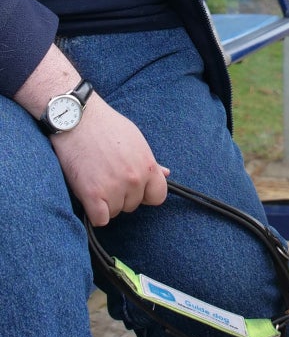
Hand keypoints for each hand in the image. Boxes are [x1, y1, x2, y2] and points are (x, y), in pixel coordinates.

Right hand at [52, 96, 168, 225]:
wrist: (74, 117)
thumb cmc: (104, 125)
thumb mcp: (135, 139)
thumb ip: (149, 161)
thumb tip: (166, 174)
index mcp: (147, 166)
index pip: (158, 196)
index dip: (144, 194)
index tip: (131, 186)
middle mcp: (134, 179)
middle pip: (133, 205)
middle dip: (120, 195)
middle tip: (105, 175)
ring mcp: (114, 187)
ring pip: (115, 212)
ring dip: (104, 202)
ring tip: (93, 178)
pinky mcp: (93, 194)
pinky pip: (100, 219)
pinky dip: (93, 212)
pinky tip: (88, 195)